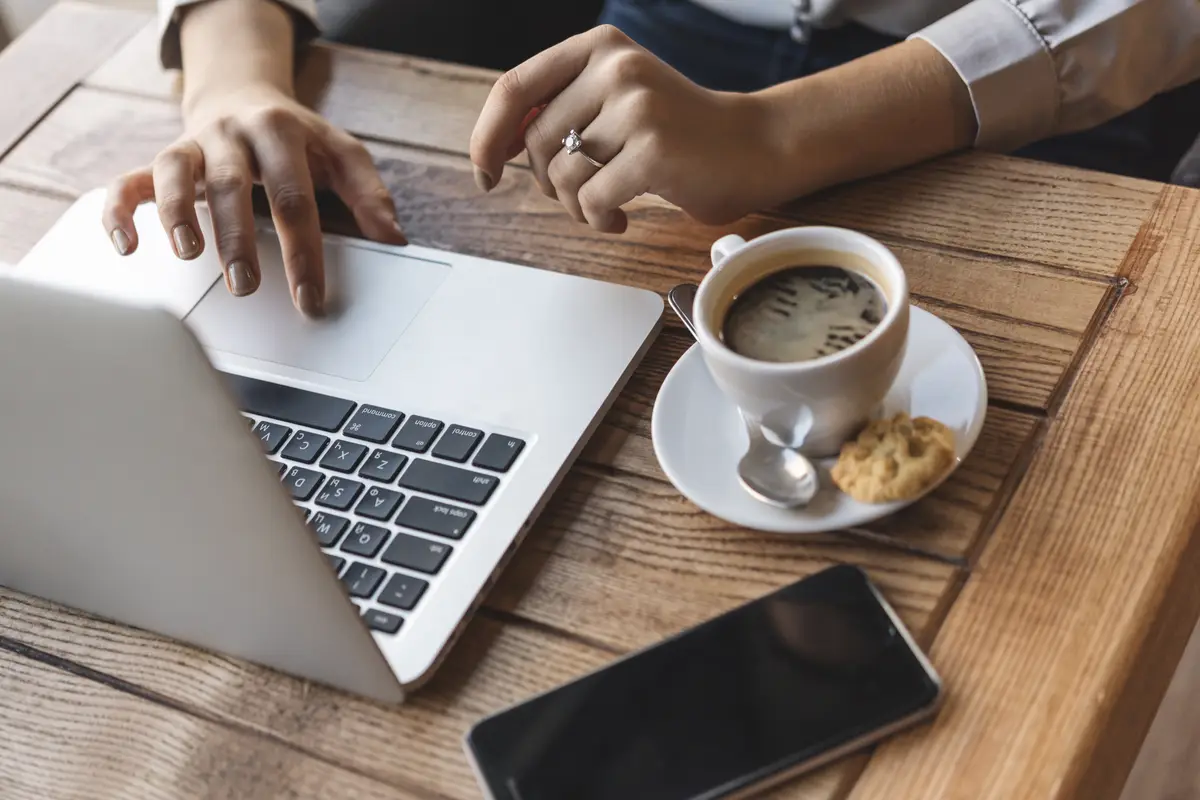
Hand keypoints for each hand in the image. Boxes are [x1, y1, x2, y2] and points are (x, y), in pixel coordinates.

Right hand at [102, 84, 405, 316]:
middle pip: (233, 187)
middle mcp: (232, 135)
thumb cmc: (300, 141)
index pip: (295, 198)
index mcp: (282, 133)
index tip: (310, 299)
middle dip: (238, 240)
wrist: (245, 98)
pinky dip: (120, 211)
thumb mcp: (342, 155)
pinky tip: (128, 246)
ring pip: (176, 175)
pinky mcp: (160, 160)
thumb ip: (368, 194)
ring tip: (189, 255)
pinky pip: (129, 182)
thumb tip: (395, 239)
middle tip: (246, 286)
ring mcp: (193, 145)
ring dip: (178, 216)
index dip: (303, 251)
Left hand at [470, 25, 787, 232]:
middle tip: (582, 196)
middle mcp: (616, 67)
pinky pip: (591, 200)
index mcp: (598, 48)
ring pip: (560, 176)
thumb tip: (492, 146)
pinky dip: (599, 220)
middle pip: (535, 143)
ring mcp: (636, 106)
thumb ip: (561, 109)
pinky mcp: (652, 150)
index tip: (485, 172)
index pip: (514, 89)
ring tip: (606, 207)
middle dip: (547, 185)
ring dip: (576, 207)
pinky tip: (622, 218)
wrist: (752, 147)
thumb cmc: (678, 134)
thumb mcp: (615, 100)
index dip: (487, 137)